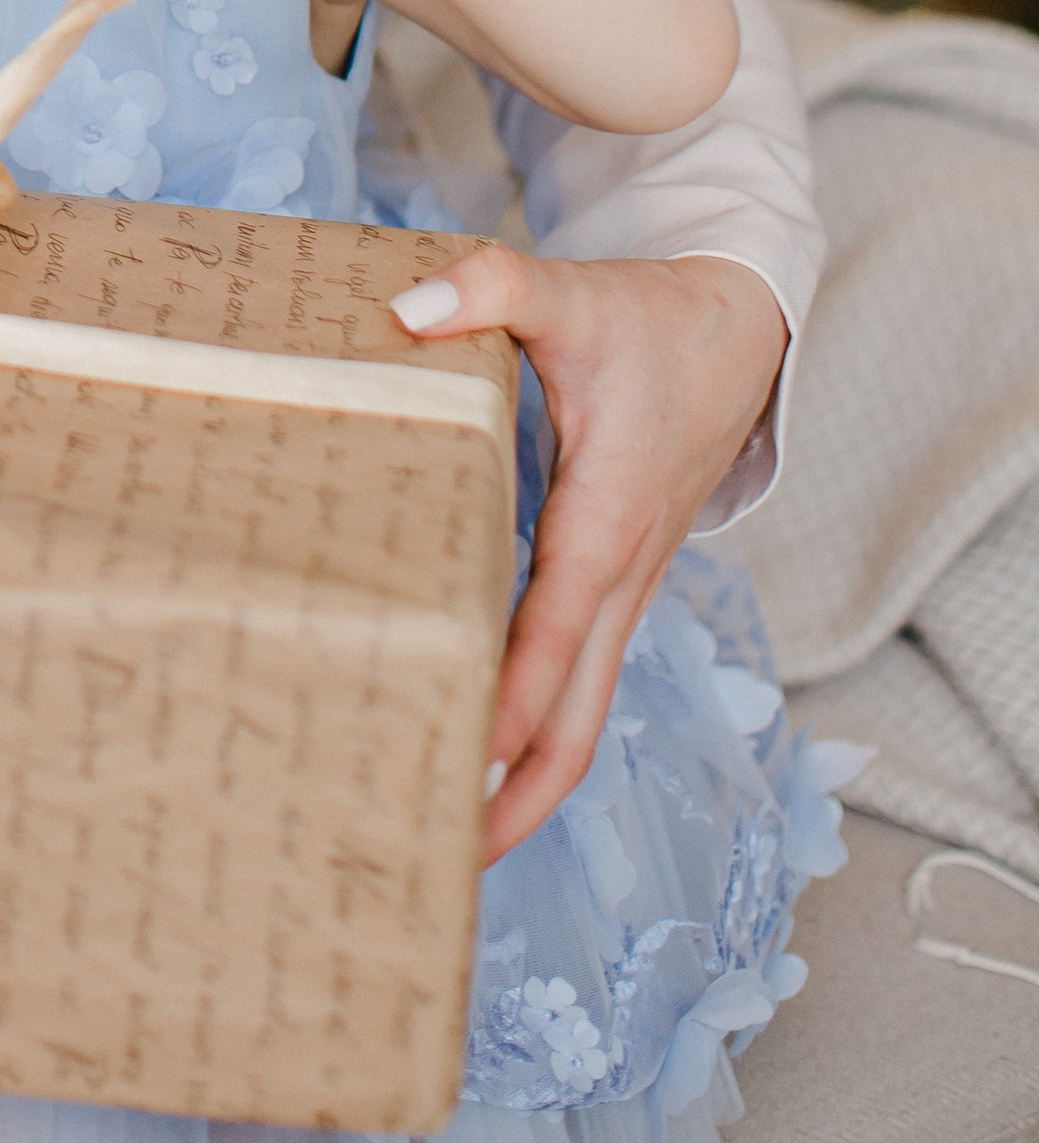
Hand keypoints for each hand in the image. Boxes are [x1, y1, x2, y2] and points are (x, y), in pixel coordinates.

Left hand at [391, 248, 789, 862]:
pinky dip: (536, 728)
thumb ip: (491, 289)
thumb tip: (406, 310)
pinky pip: (580, 681)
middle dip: (517, 794)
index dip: (508, 699)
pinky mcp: (618, 586)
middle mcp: (623, 575)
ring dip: (526, 779)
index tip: (457, 760)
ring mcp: (626, 590)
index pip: (555, 631)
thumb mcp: (569, 293)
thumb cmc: (648, 321)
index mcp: (608, 517)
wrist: (736, 333)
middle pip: (576, 717)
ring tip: (447, 832)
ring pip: (582, 713)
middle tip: (439, 852)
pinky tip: (477, 748)